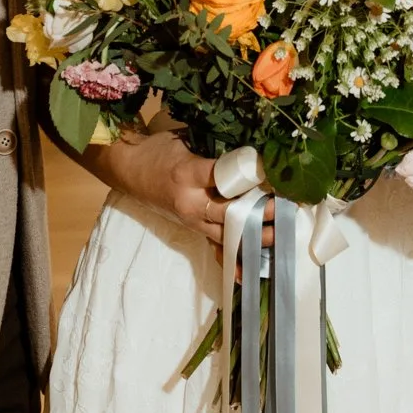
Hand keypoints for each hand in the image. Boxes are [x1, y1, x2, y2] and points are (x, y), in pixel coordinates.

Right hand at [99, 129, 271, 249]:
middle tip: (285, 208)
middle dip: (259, 212)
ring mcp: (191, 220)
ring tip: (279, 233)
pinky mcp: (191, 228)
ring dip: (253, 235)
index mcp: (187, 174)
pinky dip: (232, 258)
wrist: (127, 170)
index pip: (224, 178)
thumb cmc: (156, 150)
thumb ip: (213, 148)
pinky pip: (214, 246)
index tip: (275, 174)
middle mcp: (190, 202)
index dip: (251, 176)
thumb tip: (247, 148)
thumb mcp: (182, 139)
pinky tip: (249, 272)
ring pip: (225, 233)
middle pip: (229, 212)